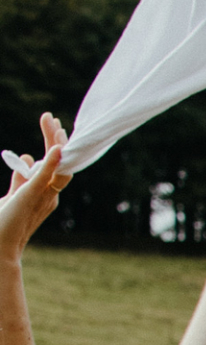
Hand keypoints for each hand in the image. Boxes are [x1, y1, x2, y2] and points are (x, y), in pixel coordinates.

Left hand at [0, 124, 66, 257]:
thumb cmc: (4, 225)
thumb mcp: (12, 196)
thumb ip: (20, 179)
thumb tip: (26, 159)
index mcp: (45, 194)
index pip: (54, 164)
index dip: (54, 143)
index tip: (50, 124)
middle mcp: (49, 195)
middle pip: (60, 162)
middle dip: (56, 138)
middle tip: (50, 118)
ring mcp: (43, 197)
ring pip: (59, 167)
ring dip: (57, 144)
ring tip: (53, 125)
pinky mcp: (32, 197)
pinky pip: (46, 178)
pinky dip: (53, 162)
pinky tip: (56, 148)